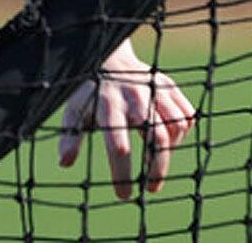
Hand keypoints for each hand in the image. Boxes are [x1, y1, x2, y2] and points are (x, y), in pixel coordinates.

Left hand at [57, 41, 196, 198]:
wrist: (109, 57)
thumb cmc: (89, 92)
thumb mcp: (74, 110)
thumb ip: (70, 135)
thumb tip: (64, 163)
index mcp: (108, 106)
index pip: (118, 146)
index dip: (122, 174)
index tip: (124, 195)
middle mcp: (134, 97)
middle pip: (156, 139)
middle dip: (157, 168)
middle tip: (152, 188)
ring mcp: (155, 89)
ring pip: (176, 127)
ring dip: (170, 150)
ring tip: (156, 160)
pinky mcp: (170, 87)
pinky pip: (187, 116)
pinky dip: (180, 132)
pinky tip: (166, 138)